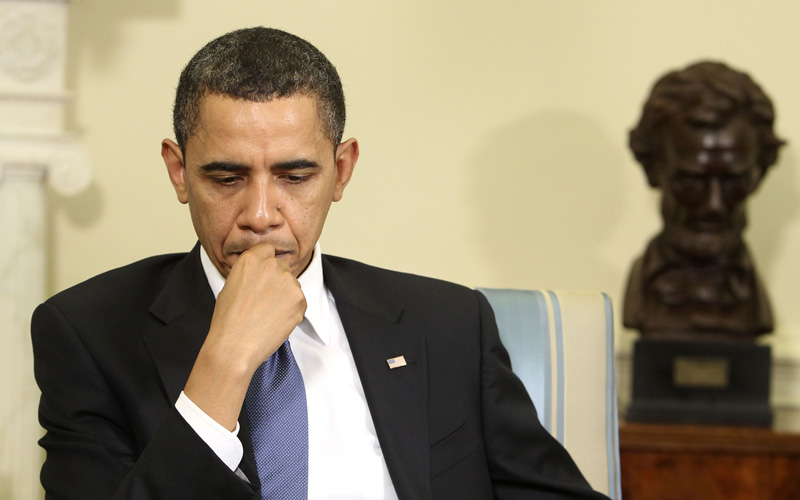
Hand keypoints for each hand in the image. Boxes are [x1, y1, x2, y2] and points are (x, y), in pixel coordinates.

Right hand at [183, 243, 306, 429]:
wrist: (235, 346)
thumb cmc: (228, 321)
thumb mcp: (230, 286)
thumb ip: (249, 274)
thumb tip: (261, 275)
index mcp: (250, 259)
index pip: (267, 250)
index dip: (266, 264)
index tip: (264, 276)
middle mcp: (271, 265)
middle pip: (282, 267)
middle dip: (277, 281)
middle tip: (265, 301)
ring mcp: (287, 281)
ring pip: (292, 284)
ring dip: (286, 295)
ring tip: (268, 314)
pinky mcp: (299, 299)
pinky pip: (299, 301)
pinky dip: (292, 310)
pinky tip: (276, 321)